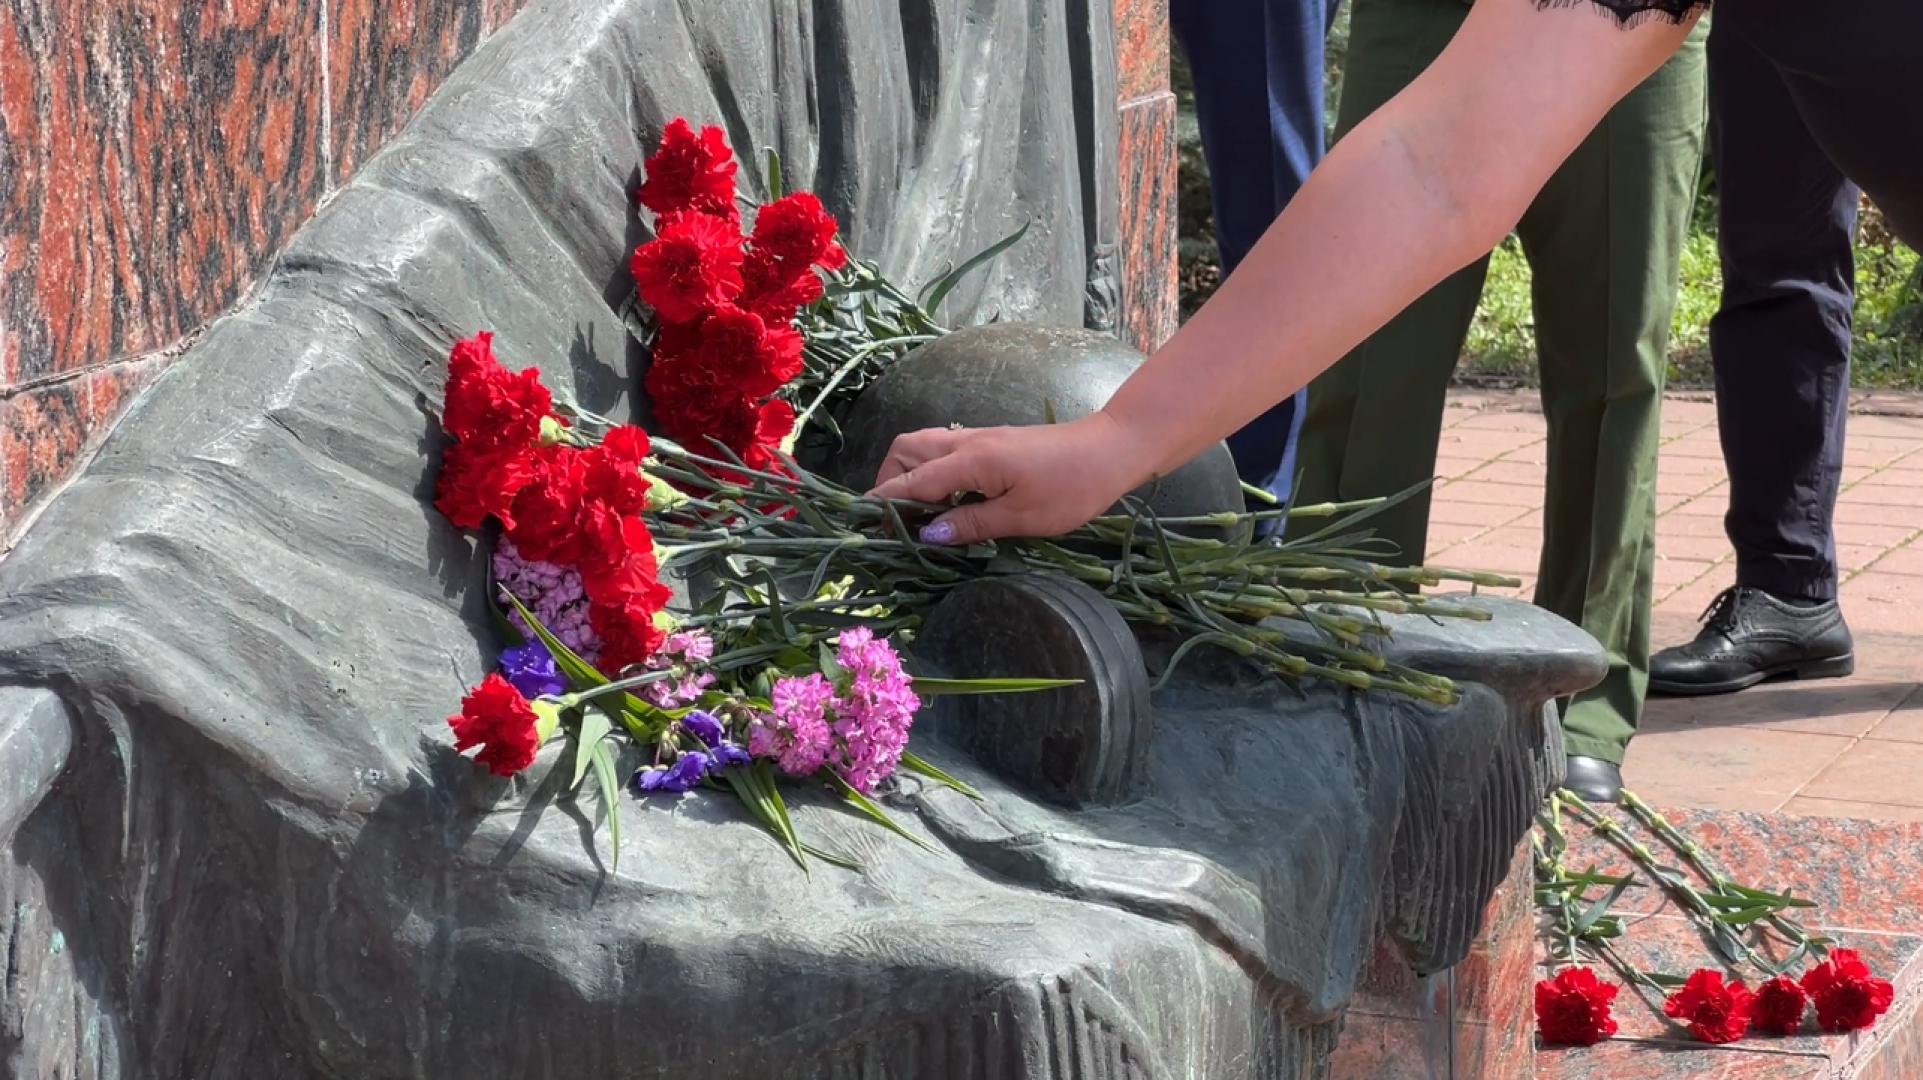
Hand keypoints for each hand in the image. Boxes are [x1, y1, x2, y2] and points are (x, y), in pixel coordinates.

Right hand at [867, 413, 1148, 543]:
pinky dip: (929, 471)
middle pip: (905, 452)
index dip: (884, 506)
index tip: (864, 529)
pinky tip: (943, 500)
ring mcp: (978, 438)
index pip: (911, 483)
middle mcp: (966, 443)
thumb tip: (927, 533)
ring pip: (922, 446)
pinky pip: (943, 450)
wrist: (1111, 450)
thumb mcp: (1022, 517)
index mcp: (970, 461)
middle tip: (891, 522)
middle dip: (887, 483)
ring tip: (912, 514)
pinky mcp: (991, 442)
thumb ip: (972, 524)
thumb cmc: (1072, 486)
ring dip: (907, 475)